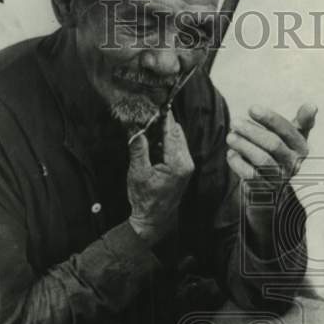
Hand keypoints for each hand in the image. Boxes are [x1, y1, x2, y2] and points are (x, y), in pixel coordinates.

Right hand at [127, 110, 193, 244]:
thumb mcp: (138, 172)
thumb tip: (137, 128)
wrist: (153, 220)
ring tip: (146, 127)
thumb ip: (139, 148)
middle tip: (147, 114)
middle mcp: (186, 162)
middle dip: (162, 123)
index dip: (163, 117)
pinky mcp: (182, 168)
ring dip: (162, 133)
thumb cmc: (145, 199)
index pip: (171, 132)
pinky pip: (174, 148)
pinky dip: (164, 142)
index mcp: (178, 163)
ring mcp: (186, 165)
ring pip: (176, 139)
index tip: (156, 103)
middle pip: (176, 132)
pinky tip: (151, 142)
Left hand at [225, 103, 317, 183]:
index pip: (287, 130)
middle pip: (273, 145)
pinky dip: (238, 163)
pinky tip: (231, 153)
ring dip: (244, 146)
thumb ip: (302, 120)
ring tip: (230, 136)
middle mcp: (293, 164)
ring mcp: (279, 179)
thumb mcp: (292, 135)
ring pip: (262, 160)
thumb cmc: (280, 151)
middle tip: (234, 122)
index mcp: (301, 147)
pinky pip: (250, 176)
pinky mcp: (264, 190)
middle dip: (252, 131)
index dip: (269, 118)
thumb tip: (312, 105)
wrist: (270, 184)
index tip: (251, 108)